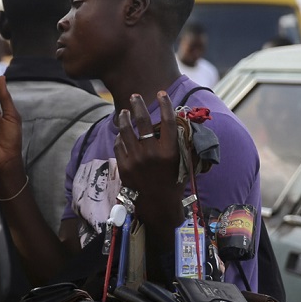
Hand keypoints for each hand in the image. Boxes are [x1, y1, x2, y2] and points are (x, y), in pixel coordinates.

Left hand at [114, 90, 182, 228]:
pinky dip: (120, 138)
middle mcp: (151, 154)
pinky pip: (118, 145)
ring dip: (124, 118)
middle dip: (138, 105)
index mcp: (169, 152)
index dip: (165, 104)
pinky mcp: (123, 167)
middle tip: (135, 96)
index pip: (168, 121)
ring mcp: (135, 160)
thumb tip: (178, 125)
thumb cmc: (173, 184)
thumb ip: (179, 144)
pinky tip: (121, 134)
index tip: (161, 94)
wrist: (157, 207)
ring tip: (124, 112)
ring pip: (126, 131)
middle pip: (143, 121)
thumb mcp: (181, 164)